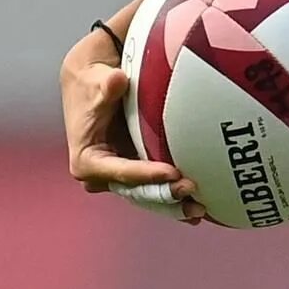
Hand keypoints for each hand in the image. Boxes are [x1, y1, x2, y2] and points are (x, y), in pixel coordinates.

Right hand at [61, 27, 204, 223]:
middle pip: (137, 192)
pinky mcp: (135, 176)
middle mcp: (102, 176)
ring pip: (148, 197)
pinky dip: (174, 198)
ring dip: (174, 204)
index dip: (146, 174)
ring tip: (200, 209)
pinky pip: (155, 191)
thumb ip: (107, 85)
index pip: (121, 172)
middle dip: (164, 195)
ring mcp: (120, 178)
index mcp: (87, 160)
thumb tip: (117, 80)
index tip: (172, 172)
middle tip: (192, 191)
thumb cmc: (93, 84)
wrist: (92, 85)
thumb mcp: (97, 83)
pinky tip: (198, 207)